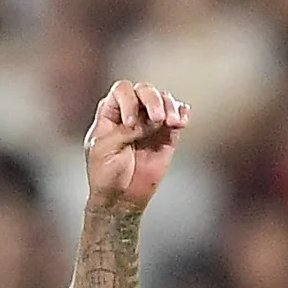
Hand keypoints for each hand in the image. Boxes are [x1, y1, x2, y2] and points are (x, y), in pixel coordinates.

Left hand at [85, 80, 189, 213]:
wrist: (121, 198)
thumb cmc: (105, 174)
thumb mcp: (105, 150)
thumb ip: (125, 130)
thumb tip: (151, 120)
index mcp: (110, 114)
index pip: (122, 90)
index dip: (129, 100)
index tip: (130, 123)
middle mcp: (131, 112)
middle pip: (145, 90)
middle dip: (153, 99)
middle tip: (158, 119)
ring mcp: (150, 123)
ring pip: (164, 99)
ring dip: (170, 106)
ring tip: (172, 122)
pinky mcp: (167, 134)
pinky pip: (179, 115)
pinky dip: (182, 113)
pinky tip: (181, 121)